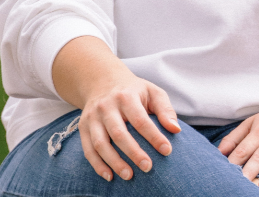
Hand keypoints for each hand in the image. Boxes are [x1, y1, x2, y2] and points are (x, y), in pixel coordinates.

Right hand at [52, 36, 181, 181]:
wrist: (102, 81)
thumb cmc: (133, 91)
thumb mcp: (152, 92)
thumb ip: (165, 109)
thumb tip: (175, 130)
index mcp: (126, 96)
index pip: (141, 120)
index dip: (154, 136)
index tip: (167, 151)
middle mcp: (107, 106)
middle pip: (119, 133)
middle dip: (134, 153)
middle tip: (148, 167)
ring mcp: (93, 117)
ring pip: (101, 144)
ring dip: (115, 162)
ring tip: (129, 176)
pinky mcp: (83, 127)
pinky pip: (88, 150)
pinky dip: (97, 165)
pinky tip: (109, 176)